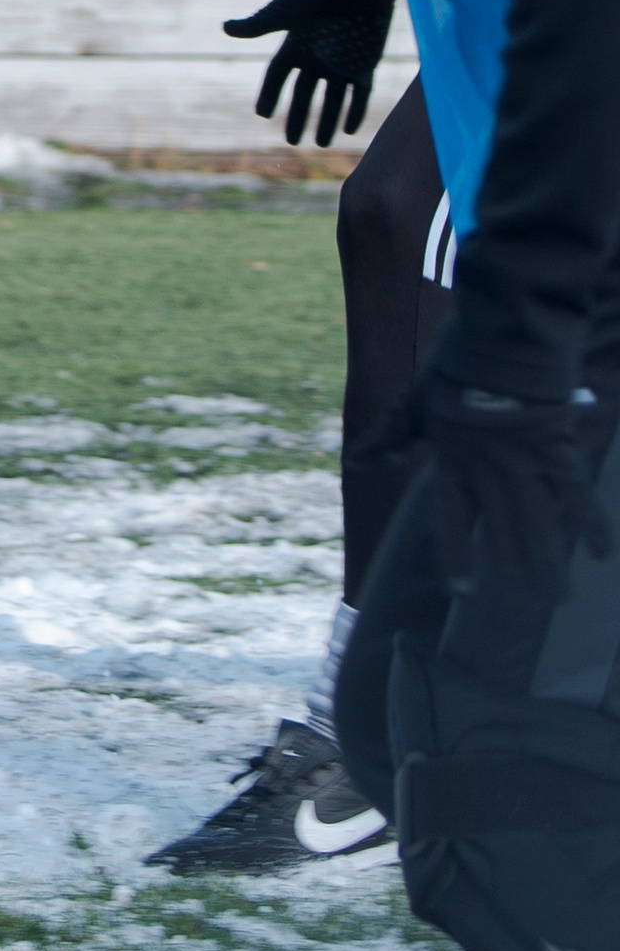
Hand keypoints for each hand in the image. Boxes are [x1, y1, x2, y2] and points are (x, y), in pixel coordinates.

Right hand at [222, 0, 395, 144]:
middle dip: (299, 117)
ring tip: (321, 144)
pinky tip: (348, 130)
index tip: (263, 115)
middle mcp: (317, 58)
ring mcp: (342, 62)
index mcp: (295, 46)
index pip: (278, 77)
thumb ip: (258, 25)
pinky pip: (359, 94)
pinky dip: (355, 111)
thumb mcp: (283, 11)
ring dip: (326, 121)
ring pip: (333, 99)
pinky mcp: (364, 64)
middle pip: (305, 94)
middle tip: (292, 141)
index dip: (270, 95)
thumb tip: (226, 28)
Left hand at [351, 375, 612, 594]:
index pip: (454, 518)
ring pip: (540, 521)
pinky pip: (577, 493)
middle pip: (504, 529)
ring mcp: (526, 462)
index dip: (460, 556)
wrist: (498, 341)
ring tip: (560, 599)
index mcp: (453, 461)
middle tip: (525, 610)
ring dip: (551, 561)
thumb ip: (388, 439)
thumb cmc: (452, 372)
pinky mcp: (558, 448)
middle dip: (515, 570)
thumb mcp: (413, 406)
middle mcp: (489, 469)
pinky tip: (602, 554)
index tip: (463, 594)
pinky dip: (592, 522)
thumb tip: (355, 465)